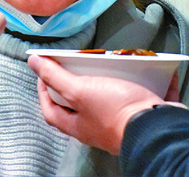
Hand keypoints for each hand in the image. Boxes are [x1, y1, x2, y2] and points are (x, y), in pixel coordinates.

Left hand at [27, 54, 173, 153]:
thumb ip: (55, 76)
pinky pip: (150, 94)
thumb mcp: (80, 91)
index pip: (52, 110)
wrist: (156, 127)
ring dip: (118, 79)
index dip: (44, 91)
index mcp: (80, 125)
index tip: (44, 71)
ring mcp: (124, 121)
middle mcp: (100, 126)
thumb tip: (32, 62)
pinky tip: (156, 68)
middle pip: (84, 104)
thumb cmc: (114, 112)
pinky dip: (154, 80)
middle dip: (81, 83)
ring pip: (117, 98)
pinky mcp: (149, 114)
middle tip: (79, 63)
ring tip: (116, 61)